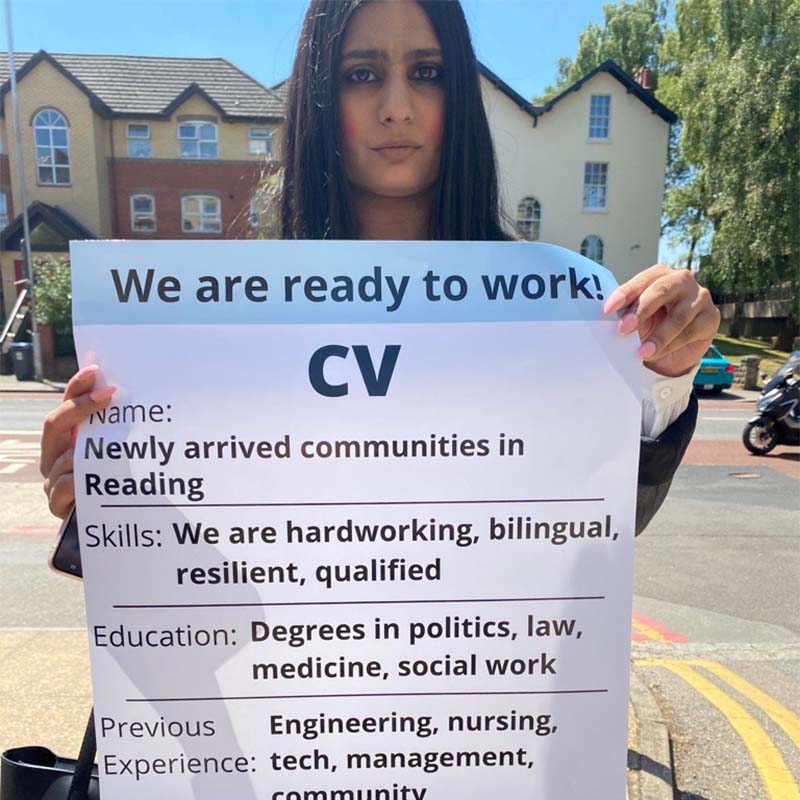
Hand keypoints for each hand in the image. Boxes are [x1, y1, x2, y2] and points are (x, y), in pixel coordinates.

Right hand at [40, 365, 115, 519]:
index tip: (97, 371)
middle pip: (54, 424)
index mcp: (68, 439)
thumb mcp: (125, 451)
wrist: (117, 525)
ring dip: (84, 450)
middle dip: (79, 407)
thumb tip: (142, 395)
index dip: (76, 387)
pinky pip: (61, 488)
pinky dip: (76, 482)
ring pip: (61, 458)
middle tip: (109, 394)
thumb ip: (123, 428)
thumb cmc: (125, 484)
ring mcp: (53, 481)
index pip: (67, 406)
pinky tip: (89, 478)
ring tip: (110, 445)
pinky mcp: (58, 506)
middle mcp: (55, 456)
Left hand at [603, 265, 719, 377]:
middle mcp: (681, 280)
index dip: (624, 294)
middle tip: (623, 329)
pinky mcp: (711, 317)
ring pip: (678, 316)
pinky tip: (656, 353)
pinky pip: (690, 332)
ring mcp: (700, 297)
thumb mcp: (635, 319)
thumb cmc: (650, 325)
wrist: (673, 350)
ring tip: (641, 352)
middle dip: (640, 310)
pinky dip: (670, 345)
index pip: (641, 280)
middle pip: (661, 290)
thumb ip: (626, 315)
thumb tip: (607, 320)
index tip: (608, 309)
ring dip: (657, 336)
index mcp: (659, 275)